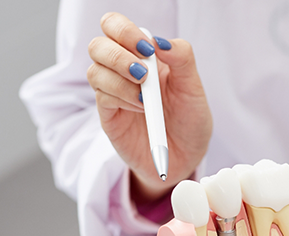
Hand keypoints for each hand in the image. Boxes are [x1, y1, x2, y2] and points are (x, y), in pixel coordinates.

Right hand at [87, 12, 211, 201]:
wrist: (185, 157)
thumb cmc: (189, 120)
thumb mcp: (193, 88)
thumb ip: (182, 58)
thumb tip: (160, 41)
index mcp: (144, 56)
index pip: (116, 27)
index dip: (125, 31)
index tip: (148, 49)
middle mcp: (124, 71)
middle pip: (98, 45)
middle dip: (118, 55)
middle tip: (143, 73)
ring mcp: (114, 93)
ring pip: (95, 71)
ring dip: (120, 80)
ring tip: (145, 98)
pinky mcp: (109, 115)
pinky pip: (101, 98)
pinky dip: (121, 98)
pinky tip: (141, 108)